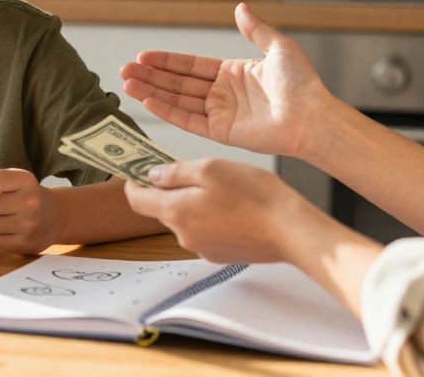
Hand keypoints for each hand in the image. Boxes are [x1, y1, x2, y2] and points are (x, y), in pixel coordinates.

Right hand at [119, 3, 331, 158]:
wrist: (312, 115)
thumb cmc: (302, 84)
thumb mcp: (279, 47)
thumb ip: (255, 29)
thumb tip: (239, 7)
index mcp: (233, 73)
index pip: (191, 65)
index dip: (166, 61)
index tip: (143, 56)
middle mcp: (222, 93)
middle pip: (178, 83)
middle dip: (150, 77)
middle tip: (123, 70)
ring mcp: (220, 114)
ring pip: (177, 100)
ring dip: (151, 92)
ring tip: (126, 84)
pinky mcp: (221, 132)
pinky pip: (188, 120)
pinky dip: (167, 110)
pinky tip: (148, 100)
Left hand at [123, 159, 310, 262]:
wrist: (290, 231)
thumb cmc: (254, 196)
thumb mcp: (210, 169)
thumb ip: (175, 172)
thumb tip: (151, 176)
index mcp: (176, 212)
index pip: (136, 200)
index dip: (133, 182)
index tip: (136, 169)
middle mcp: (183, 235)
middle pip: (162, 209)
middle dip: (170, 189)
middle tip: (192, 170)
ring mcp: (202, 248)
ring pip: (185, 219)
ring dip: (193, 203)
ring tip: (222, 187)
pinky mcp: (220, 254)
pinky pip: (205, 231)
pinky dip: (210, 217)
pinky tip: (233, 206)